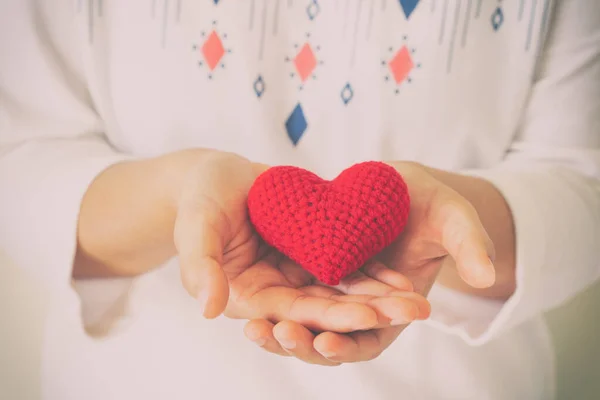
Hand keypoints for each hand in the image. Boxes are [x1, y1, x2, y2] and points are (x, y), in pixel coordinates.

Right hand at [173, 152, 429, 332]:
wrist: (219, 175)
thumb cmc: (200, 199)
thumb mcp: (196, 227)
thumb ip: (200, 266)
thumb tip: (208, 309)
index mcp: (249, 296)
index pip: (294, 313)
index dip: (331, 316)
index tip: (369, 317)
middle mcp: (278, 292)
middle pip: (328, 308)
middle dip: (370, 312)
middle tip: (413, 312)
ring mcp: (298, 274)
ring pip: (343, 291)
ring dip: (380, 298)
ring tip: (418, 302)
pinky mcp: (314, 254)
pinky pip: (347, 267)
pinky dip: (374, 273)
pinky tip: (404, 279)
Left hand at [243, 161, 495, 364]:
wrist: (401, 187)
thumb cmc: (432, 204)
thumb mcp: (453, 218)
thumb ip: (469, 243)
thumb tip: (485, 273)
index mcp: (394, 309)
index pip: (371, 340)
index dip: (350, 346)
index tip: (326, 343)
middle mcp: (359, 307)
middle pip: (328, 338)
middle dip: (302, 344)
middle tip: (277, 337)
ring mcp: (333, 291)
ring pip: (303, 323)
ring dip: (279, 332)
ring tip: (254, 328)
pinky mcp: (313, 272)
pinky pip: (289, 293)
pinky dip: (272, 303)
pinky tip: (246, 301)